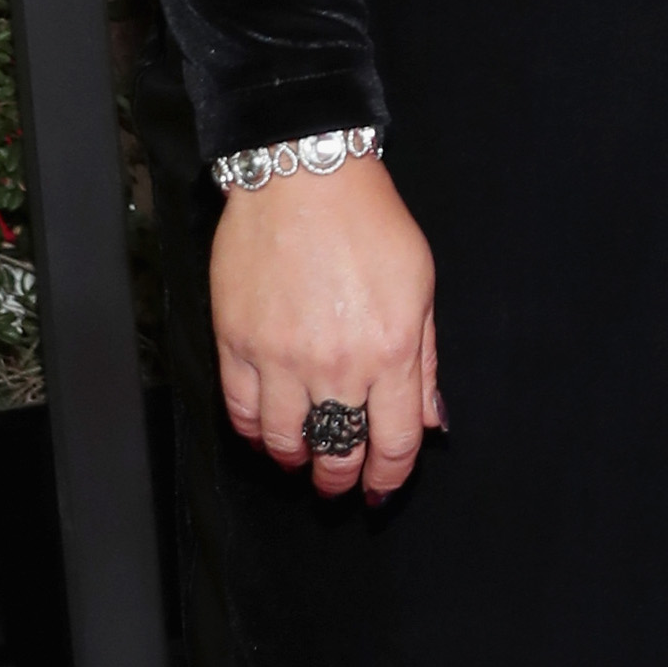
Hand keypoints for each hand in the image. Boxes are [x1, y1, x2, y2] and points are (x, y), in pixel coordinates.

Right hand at [209, 152, 442, 501]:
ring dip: (297, 462)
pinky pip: (242, 411)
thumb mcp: (420, 288)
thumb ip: (426, 362)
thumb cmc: (369, 223)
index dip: (389, 477)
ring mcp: (280, 356)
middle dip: (342, 478)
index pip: (394, 442)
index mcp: (391, 351)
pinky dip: (255, 433)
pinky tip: (267, 434)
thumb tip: (430, 421)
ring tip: (303, 462)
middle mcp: (336, 364)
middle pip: (338, 452)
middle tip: (340, 483)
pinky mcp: (236, 342)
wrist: (303, 177)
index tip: (383, 490)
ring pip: (286, 441)